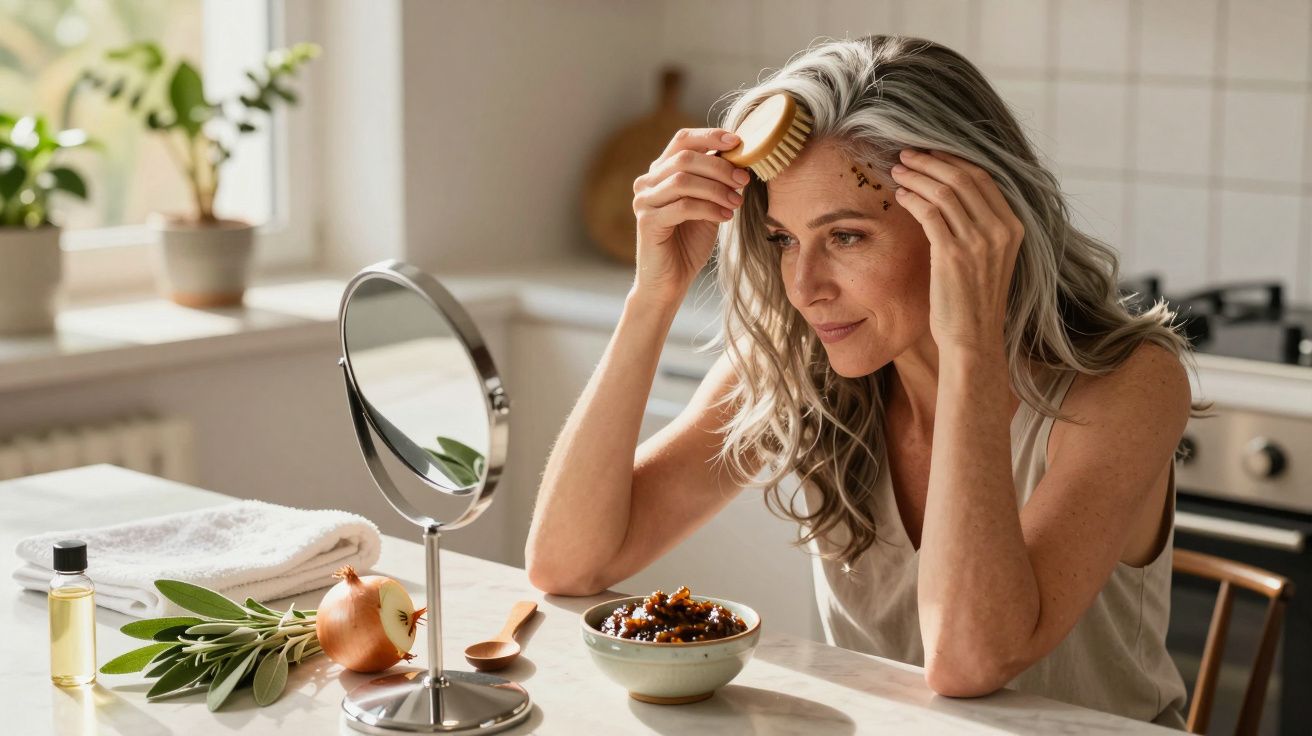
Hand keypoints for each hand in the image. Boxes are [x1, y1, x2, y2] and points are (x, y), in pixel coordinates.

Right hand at [631, 128, 751, 306]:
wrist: (670, 281)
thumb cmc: (689, 242)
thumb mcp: (708, 204)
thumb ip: (716, 181)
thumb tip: (740, 156)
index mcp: (660, 172)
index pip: (682, 140)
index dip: (710, 136)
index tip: (738, 142)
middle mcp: (647, 182)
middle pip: (685, 158)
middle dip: (720, 166)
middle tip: (744, 179)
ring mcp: (644, 201)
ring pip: (683, 180)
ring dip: (717, 189)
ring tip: (737, 202)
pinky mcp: (647, 221)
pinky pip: (683, 206)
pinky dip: (709, 209)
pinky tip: (726, 218)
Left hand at [890, 148, 1023, 354]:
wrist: (973, 340)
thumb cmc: (974, 302)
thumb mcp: (989, 259)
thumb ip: (981, 228)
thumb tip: (951, 197)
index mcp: (1014, 227)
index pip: (983, 178)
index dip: (953, 160)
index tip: (930, 153)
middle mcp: (1001, 230)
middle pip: (963, 178)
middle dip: (931, 161)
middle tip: (907, 154)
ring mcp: (978, 242)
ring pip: (944, 191)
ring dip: (917, 176)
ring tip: (897, 170)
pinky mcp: (953, 254)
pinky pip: (929, 213)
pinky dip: (913, 198)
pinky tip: (900, 195)